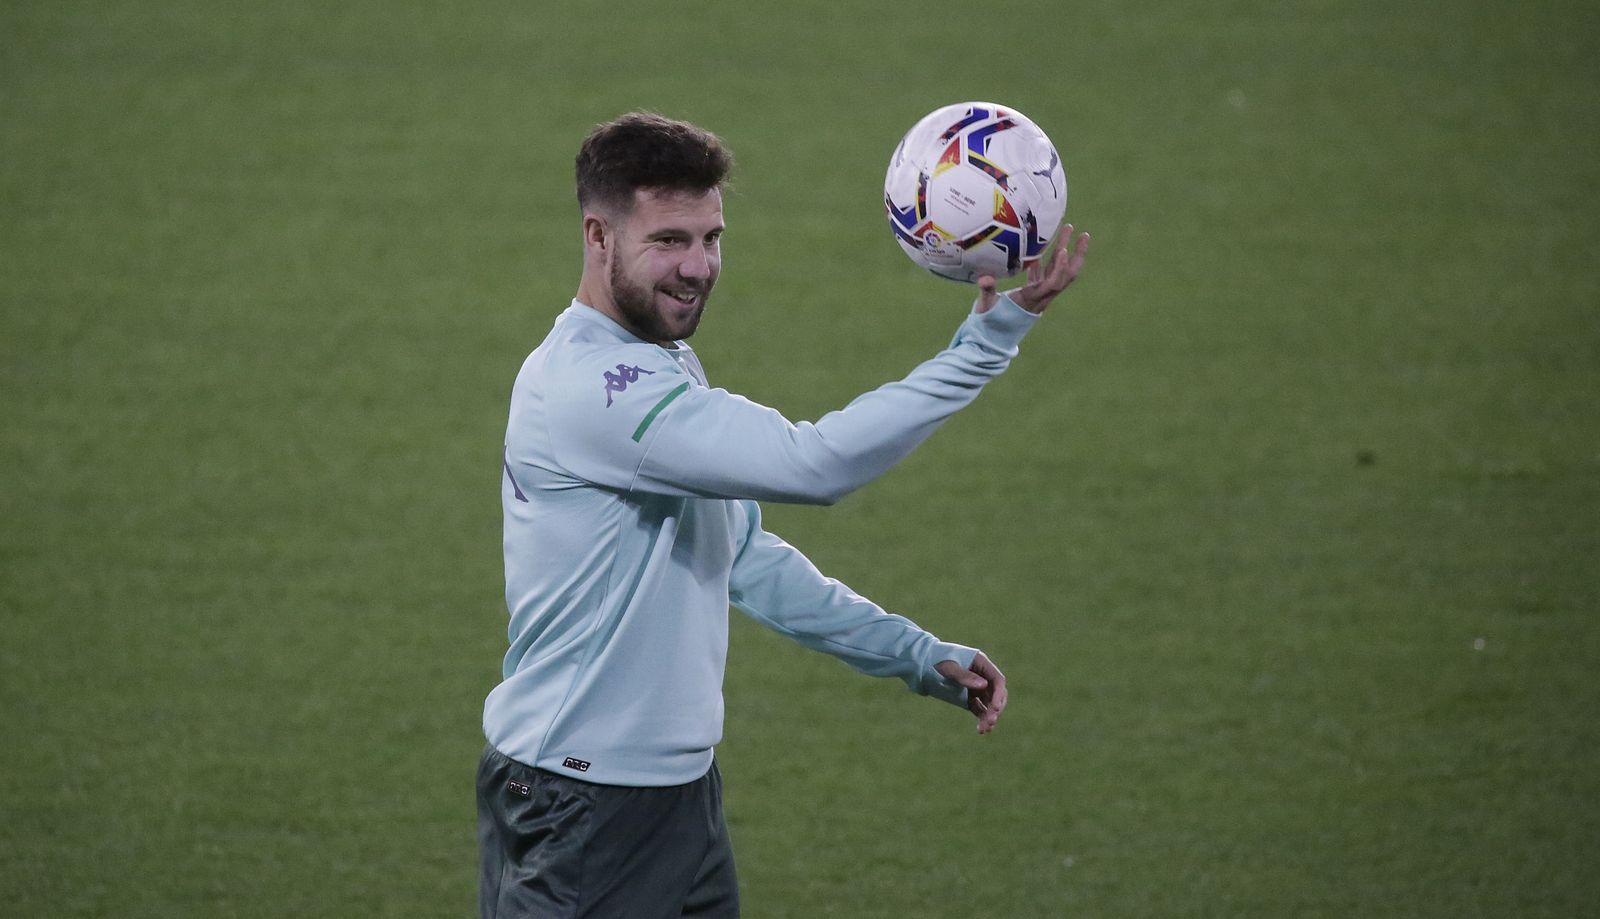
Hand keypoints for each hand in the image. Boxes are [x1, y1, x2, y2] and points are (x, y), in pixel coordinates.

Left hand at [935, 651, 1007, 733]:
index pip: (997, 680)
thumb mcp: (948, 667)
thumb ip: (964, 676)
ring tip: (985, 729)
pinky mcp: (969, 696)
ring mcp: (976, 686)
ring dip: (989, 716)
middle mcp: (981, 675)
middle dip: (995, 708)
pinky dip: (981, 718)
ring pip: (988, 703)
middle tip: (990, 721)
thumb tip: (984, 685)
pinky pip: (979, 708)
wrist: (922, 663)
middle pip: (996, 693)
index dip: (998, 694)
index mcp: (981, 663)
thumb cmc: (935, 660)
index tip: (995, 708)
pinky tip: (980, 729)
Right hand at [975, 223, 1089, 314]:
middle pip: (1065, 277)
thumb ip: (986, 291)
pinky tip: (1042, 247)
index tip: (1063, 251)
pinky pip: (1044, 274)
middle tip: (1084, 234)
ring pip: (1057, 272)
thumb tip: (984, 278)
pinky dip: (1046, 261)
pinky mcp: (1032, 292)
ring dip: (1064, 253)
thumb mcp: (986, 306)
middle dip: (1076, 256)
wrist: (993, 336)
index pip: (1052, 284)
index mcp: (1032, 300)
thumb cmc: (989, 322)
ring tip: (1069, 230)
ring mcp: (1039, 294)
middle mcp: (1041, 297)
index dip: (1059, 269)